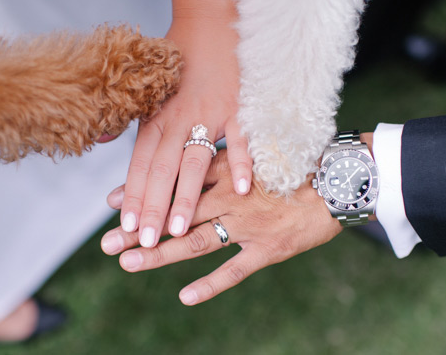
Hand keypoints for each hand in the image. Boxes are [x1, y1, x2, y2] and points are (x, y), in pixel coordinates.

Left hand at [101, 150, 342, 304]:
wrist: (340, 180)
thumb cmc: (300, 162)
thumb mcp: (260, 150)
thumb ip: (228, 155)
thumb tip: (198, 154)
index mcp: (226, 173)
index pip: (175, 183)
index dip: (143, 192)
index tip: (111, 201)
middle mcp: (230, 198)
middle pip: (176, 215)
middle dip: (139, 228)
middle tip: (106, 242)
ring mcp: (247, 225)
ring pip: (195, 242)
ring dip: (160, 254)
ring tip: (128, 263)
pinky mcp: (267, 249)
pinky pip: (234, 270)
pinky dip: (210, 284)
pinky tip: (185, 296)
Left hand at [105, 0, 250, 248]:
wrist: (211, 22)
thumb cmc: (177, 60)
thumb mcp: (146, 88)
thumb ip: (125, 118)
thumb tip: (96, 140)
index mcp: (155, 117)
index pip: (139, 165)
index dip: (132, 197)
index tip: (126, 230)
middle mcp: (178, 119)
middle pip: (161, 170)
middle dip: (152, 208)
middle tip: (144, 243)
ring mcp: (210, 114)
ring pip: (195, 160)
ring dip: (187, 195)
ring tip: (181, 230)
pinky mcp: (239, 108)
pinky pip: (241, 138)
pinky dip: (242, 161)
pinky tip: (243, 189)